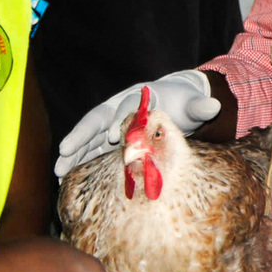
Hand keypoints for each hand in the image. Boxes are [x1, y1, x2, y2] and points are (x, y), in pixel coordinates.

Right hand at [55, 70, 220, 175]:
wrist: (176, 102)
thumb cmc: (184, 103)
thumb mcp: (193, 104)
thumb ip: (200, 106)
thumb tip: (213, 105)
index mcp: (140, 97)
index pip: (126, 106)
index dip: (119, 119)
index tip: (112, 135)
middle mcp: (121, 106)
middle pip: (98, 119)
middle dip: (82, 134)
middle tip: (66, 150)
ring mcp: (113, 122)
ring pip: (89, 135)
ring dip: (74, 151)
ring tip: (58, 169)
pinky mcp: (110, 137)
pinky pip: (91, 148)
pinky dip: (79, 159)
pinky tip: (65, 175)